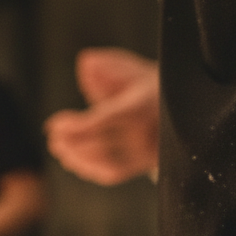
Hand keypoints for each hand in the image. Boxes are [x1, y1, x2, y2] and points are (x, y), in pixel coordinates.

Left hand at [44, 48, 158, 185]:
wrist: (182, 109)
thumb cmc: (147, 86)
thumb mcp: (131, 69)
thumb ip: (108, 65)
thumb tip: (86, 63)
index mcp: (145, 105)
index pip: (108, 120)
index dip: (78, 126)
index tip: (54, 124)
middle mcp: (149, 132)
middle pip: (104, 144)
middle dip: (72, 141)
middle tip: (53, 136)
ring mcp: (149, 152)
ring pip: (108, 162)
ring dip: (76, 157)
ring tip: (58, 147)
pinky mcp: (145, 165)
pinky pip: (114, 173)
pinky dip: (89, 168)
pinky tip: (73, 159)